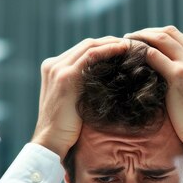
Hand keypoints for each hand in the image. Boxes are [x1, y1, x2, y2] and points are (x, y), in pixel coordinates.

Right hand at [32, 37, 129, 157]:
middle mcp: (53, 65)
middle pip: (87, 44)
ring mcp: (58, 69)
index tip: (123, 50)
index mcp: (53, 68)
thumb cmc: (66, 128)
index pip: (82, 50)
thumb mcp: (73, 101)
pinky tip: (122, 50)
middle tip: (131, 45)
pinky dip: (108, 50)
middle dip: (110, 41)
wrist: (51, 141)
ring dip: (112, 43)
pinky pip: (90, 56)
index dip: (104, 46)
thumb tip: (106, 82)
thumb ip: (82, 87)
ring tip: (131, 45)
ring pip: (90, 46)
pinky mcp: (65, 76)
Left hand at [124, 26, 182, 152]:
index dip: (155, 34)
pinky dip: (139, 53)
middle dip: (145, 33)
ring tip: (124, 45)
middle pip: (167, 33)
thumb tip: (163, 65)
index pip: (176, 35)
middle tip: (127, 38)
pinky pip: (154, 56)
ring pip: (160, 40)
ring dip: (139, 39)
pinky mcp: (179, 74)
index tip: (140, 40)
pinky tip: (129, 58)